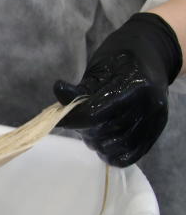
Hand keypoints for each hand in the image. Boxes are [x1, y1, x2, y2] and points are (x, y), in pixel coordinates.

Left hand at [55, 13, 181, 166]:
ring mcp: (155, 119)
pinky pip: (131, 155)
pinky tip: (105, 144)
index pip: (94, 114)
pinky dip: (114, 155)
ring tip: (93, 131)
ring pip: (116, 145)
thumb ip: (78, 89)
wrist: (150, 59)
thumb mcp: (97, 71)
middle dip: (85, 130)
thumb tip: (58, 90)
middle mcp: (149, 104)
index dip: (73, 119)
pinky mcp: (157, 132)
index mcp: (134, 85)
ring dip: (98, 143)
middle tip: (80, 122)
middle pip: (104, 131)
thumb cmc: (119, 63)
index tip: (60, 120)